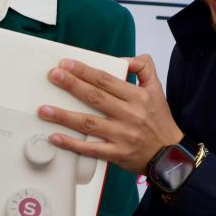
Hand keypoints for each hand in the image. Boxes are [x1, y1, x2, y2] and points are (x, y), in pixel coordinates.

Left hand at [39, 55, 183, 175]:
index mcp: (138, 97)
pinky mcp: (117, 154)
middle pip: (95, 97)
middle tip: (53, 76)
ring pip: (89, 123)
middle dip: (71, 85)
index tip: (67, 64)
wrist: (170, 155)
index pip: (106, 79)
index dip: (85, 71)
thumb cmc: (160, 122)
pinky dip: (72, 144)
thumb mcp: (157, 89)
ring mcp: (122, 136)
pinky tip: (56, 137)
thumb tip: (124, 59)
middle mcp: (130, 115)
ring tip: (44, 110)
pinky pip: (91, 149)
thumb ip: (143, 68)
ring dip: (64, 116)